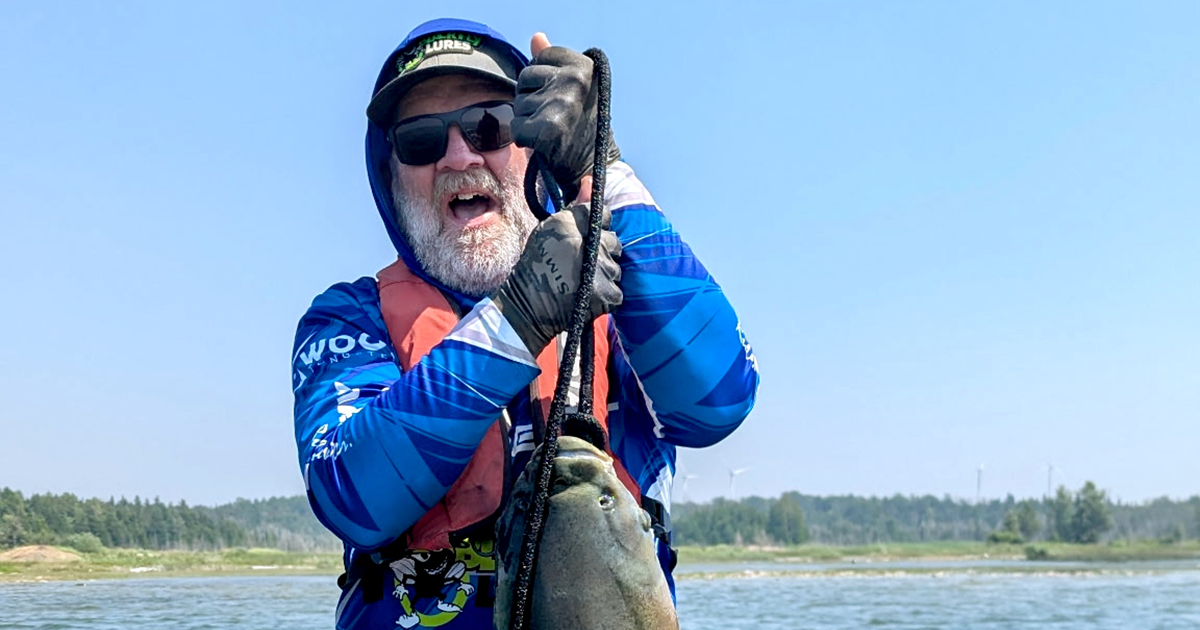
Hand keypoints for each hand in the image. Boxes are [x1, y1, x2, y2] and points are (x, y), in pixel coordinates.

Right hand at [492, 202, 622, 353]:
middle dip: (602, 252)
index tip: (586, 239)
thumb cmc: (537, 267)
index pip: (603, 215)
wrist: (527, 305)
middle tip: (580, 265)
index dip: (596, 228)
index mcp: (570, 224)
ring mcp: (599, 270)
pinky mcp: (606, 294)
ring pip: (615, 268)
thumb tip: (590, 179)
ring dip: (603, 275)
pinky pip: (616, 291)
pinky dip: (605, 295)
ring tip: (580, 282)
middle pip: (614, 242)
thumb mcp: (551, 230)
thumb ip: (576, 207)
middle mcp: (587, 243)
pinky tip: (586, 296)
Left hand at [512, 33, 620, 203]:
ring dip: (529, 118)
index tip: (563, 96)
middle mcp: (574, 81)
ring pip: (519, 103)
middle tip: (556, 115)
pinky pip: (516, 127)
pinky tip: (543, 143)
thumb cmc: (583, 125)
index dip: (544, 79)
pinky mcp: (547, 129)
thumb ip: (553, 62)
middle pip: (525, 77)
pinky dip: (524, 138)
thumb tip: (536, 36)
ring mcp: (561, 104)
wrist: (597, 166)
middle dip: (532, 97)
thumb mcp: (575, 87)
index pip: (540, 57)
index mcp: (584, 65)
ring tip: (552, 129)